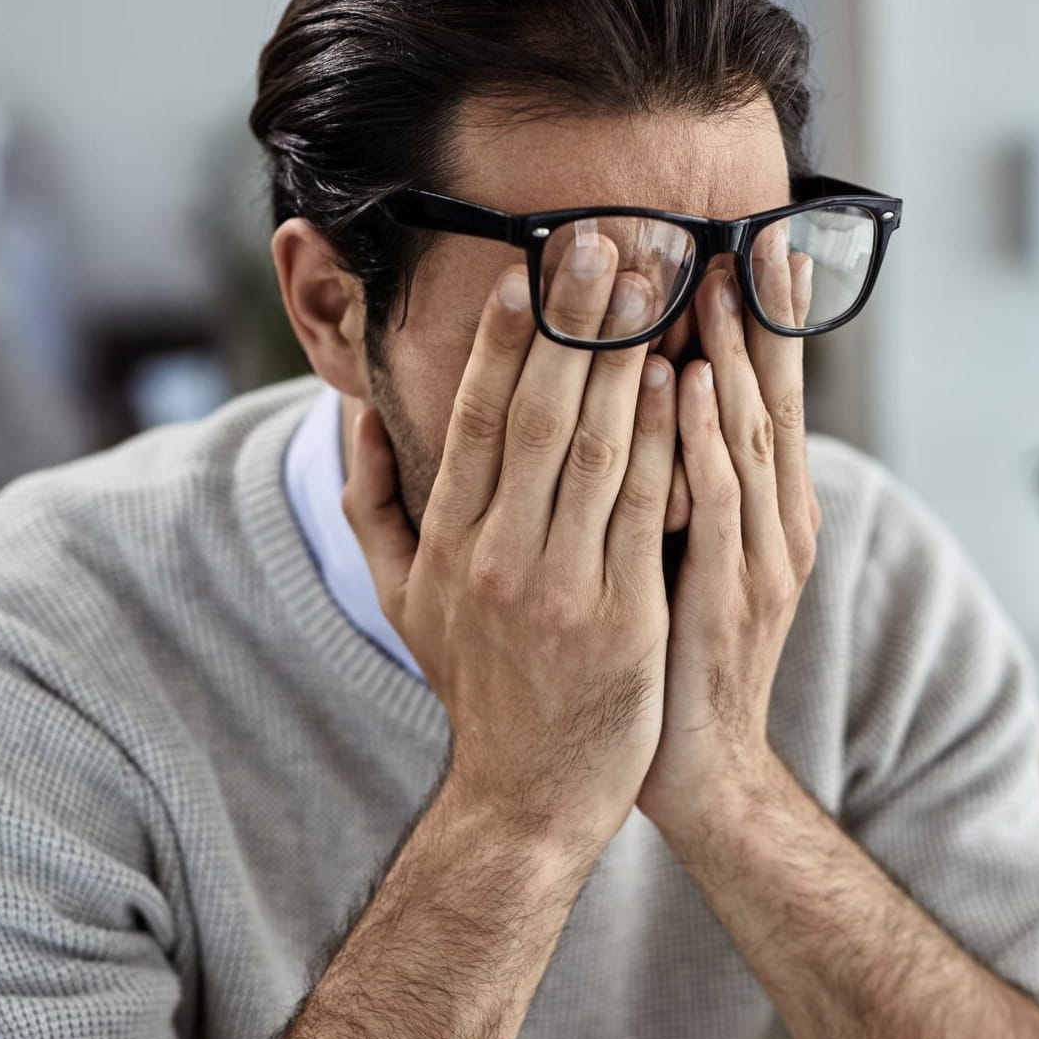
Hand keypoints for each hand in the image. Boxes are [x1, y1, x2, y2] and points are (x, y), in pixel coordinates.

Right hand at [344, 248, 678, 849]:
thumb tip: (355, 415)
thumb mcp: (401, 599)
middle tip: (604, 240)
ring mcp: (559, 588)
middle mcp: (495, 557)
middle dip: (573, 322)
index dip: (501, 341)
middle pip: (538, 417)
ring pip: (595, 450)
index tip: (525, 270)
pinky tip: (682, 379)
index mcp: (446, 544)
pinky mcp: (623, 617)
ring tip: (652, 285)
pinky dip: (664, 440)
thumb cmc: (475, 685)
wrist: (528, 797)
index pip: (476, 421)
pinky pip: (646, 510)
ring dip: (625, 359)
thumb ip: (372, 503)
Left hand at [639, 249, 820, 830]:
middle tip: (748, 233)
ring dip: (730, 355)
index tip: (754, 244)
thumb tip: (647, 401)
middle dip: (761, 316)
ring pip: (746, 437)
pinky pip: (716, 501)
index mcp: (768, 509)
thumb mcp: (684, 552)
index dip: (765, 322)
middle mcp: (779, 522)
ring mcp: (762, 558)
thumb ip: (677, 479)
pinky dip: (702, 438)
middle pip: (773, 400)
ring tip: (714, 278)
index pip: (767, 396)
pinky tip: (684, 383)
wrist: (697, 764)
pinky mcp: (730, 594)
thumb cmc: (674, 652)